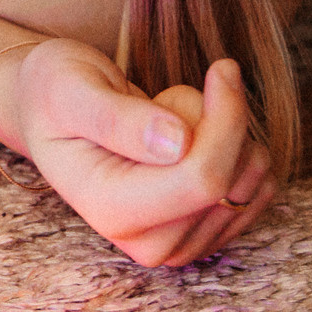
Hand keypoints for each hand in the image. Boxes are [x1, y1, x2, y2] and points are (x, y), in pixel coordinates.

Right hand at [4, 38, 274, 266]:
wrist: (52, 112)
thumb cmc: (57, 93)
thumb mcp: (72, 89)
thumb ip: (118, 117)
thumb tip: (177, 143)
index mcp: (109, 211)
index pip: (200, 180)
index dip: (225, 119)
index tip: (222, 66)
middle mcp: (147, 243)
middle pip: (232, 181)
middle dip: (217, 123)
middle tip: (168, 98)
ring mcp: (179, 244)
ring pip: (252, 180)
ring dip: (223, 135)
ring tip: (168, 121)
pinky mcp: (205, 234)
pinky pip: (258, 186)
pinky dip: (233, 151)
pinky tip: (189, 141)